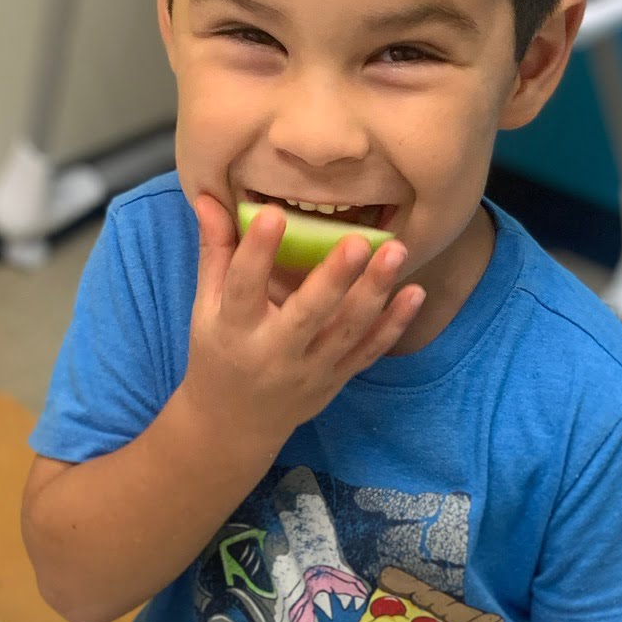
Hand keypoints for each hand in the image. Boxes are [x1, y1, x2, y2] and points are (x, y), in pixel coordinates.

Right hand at [180, 194, 425, 445]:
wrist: (234, 425)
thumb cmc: (218, 353)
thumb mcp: (206, 307)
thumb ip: (216, 251)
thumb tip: (206, 196)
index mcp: (235, 330)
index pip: (244, 288)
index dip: (256, 252)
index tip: (272, 214)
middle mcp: (274, 353)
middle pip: (307, 315)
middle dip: (334, 279)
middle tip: (358, 241)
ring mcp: (310, 370)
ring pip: (347, 332)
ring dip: (375, 292)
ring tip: (395, 252)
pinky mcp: (336, 379)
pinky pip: (369, 351)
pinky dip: (394, 325)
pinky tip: (415, 293)